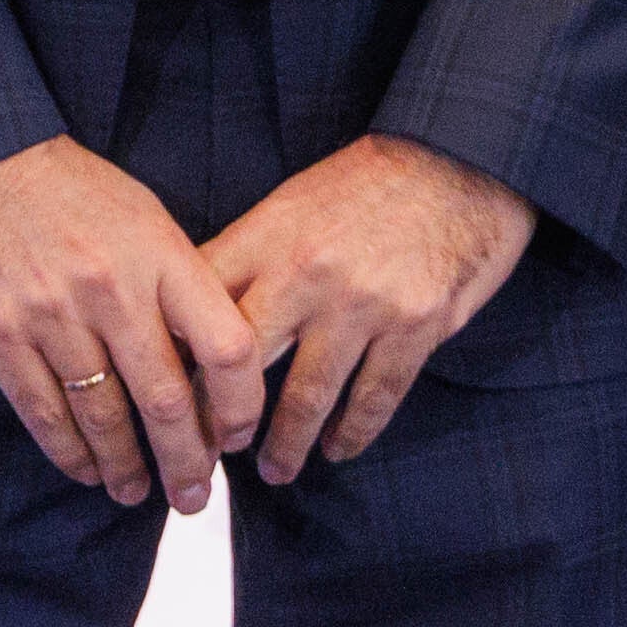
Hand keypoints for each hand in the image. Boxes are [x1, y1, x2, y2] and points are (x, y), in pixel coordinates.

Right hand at [0, 136, 265, 510]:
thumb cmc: (70, 191)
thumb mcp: (144, 218)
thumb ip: (178, 283)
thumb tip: (211, 362)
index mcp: (161, 255)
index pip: (225, 347)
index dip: (241, 405)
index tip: (239, 436)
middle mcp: (111, 290)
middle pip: (166, 400)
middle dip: (187, 461)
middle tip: (195, 497)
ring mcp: (51, 316)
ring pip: (103, 417)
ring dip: (126, 466)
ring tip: (138, 493)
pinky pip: (43, 412)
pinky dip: (70, 452)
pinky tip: (87, 470)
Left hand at [200, 135, 538, 483]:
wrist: (461, 156)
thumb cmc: (371, 180)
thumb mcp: (293, 201)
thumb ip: (249, 255)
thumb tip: (196, 312)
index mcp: (270, 238)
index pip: (203, 312)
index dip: (177, 363)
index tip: (166, 401)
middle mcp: (308, 274)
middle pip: (243, 367)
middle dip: (222, 421)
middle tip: (212, 453)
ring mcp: (364, 304)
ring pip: (308, 397)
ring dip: (287, 445)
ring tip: (276, 470)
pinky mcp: (416, 325)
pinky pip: (374, 397)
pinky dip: (352, 433)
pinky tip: (338, 448)